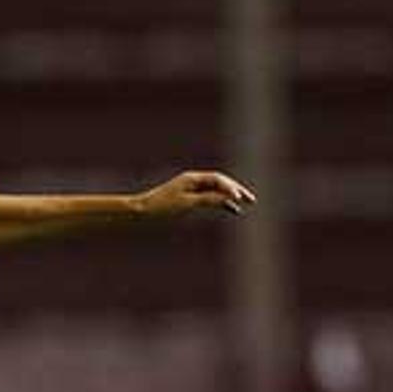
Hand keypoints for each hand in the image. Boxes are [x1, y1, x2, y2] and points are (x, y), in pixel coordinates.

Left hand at [136, 170, 256, 217]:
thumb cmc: (161, 207)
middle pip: (220, 183)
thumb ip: (208, 200)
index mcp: (191, 179)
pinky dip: (221, 202)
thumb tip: (228, 198)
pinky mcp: (188, 198)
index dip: (230, 188)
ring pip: (217, 191)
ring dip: (231, 197)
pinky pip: (209, 198)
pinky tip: (232, 209)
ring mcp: (191, 189)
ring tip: (246, 204)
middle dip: (236, 190)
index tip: (239, 198)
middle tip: (251, 199)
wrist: (141, 212)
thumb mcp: (186, 204)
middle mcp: (193, 181)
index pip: (217, 180)